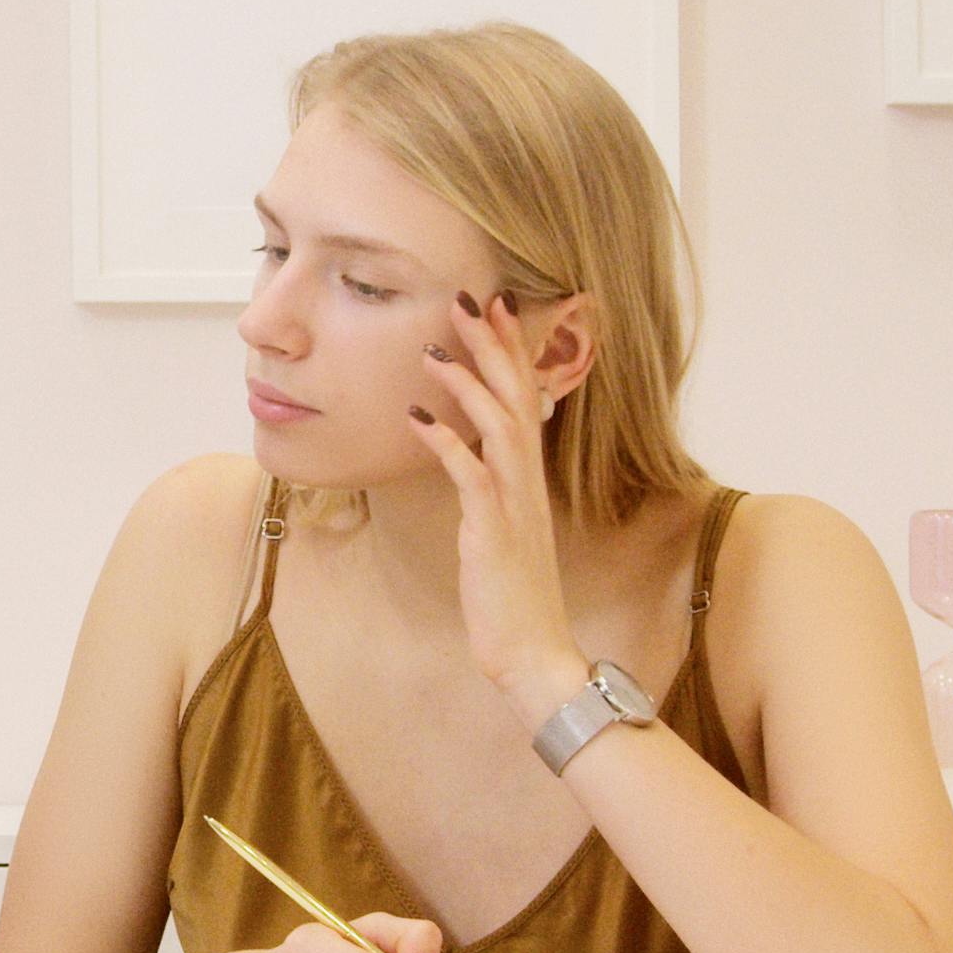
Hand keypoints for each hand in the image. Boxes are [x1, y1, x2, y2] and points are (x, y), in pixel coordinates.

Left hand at [406, 291, 591, 718]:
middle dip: (493, 346)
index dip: (512, 350)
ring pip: (498, 427)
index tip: (496, 306)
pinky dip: (447, 443)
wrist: (535, 654)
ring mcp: (514, 505)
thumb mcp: (502, 530)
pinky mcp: (493, 532)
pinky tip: (418, 419)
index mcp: (529, 478)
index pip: (525, 398)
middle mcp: (527, 482)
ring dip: (468, 383)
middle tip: (468, 297)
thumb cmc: (514, 596)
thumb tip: (467, 454)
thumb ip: (491, 489)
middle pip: (515, 398)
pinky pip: (471, 476)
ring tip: (436, 347)